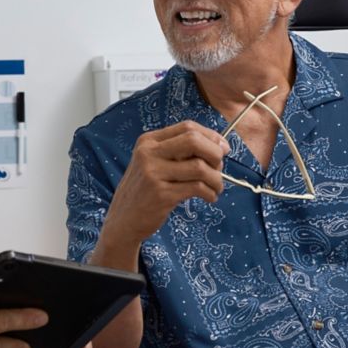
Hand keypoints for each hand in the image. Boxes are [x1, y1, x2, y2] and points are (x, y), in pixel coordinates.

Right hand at [102, 122, 227, 250]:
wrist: (123, 220)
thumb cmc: (145, 190)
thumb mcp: (153, 163)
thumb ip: (178, 152)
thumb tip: (219, 146)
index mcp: (148, 141)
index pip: (188, 127)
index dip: (211, 136)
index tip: (223, 149)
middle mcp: (149, 153)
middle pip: (194, 141)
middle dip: (215, 153)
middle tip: (220, 168)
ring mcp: (153, 174)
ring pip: (199, 166)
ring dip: (216, 178)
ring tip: (216, 187)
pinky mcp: (161, 195)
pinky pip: (197, 188)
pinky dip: (210, 192)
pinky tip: (210, 197)